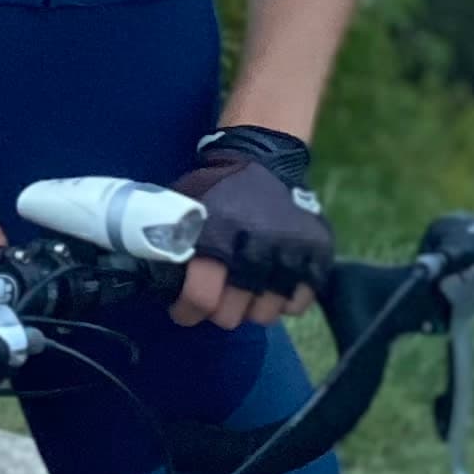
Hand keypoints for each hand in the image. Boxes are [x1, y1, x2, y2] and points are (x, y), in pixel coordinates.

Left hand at [168, 126, 334, 331]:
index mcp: (219, 237)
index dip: (188, 311)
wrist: (266, 158)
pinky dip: (284, 300)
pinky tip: (272, 286)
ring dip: (251, 308)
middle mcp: (256, 250)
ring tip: (246, 293)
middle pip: (232, 315)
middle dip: (218, 311)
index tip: (184, 310)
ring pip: (265, 314)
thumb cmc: (219, 187)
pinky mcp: (317, 256)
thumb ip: (174, 241)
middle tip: (217, 299)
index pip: (202, 298)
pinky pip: (298, 303)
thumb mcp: (187, 206)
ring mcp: (291, 254)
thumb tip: (155, 279)